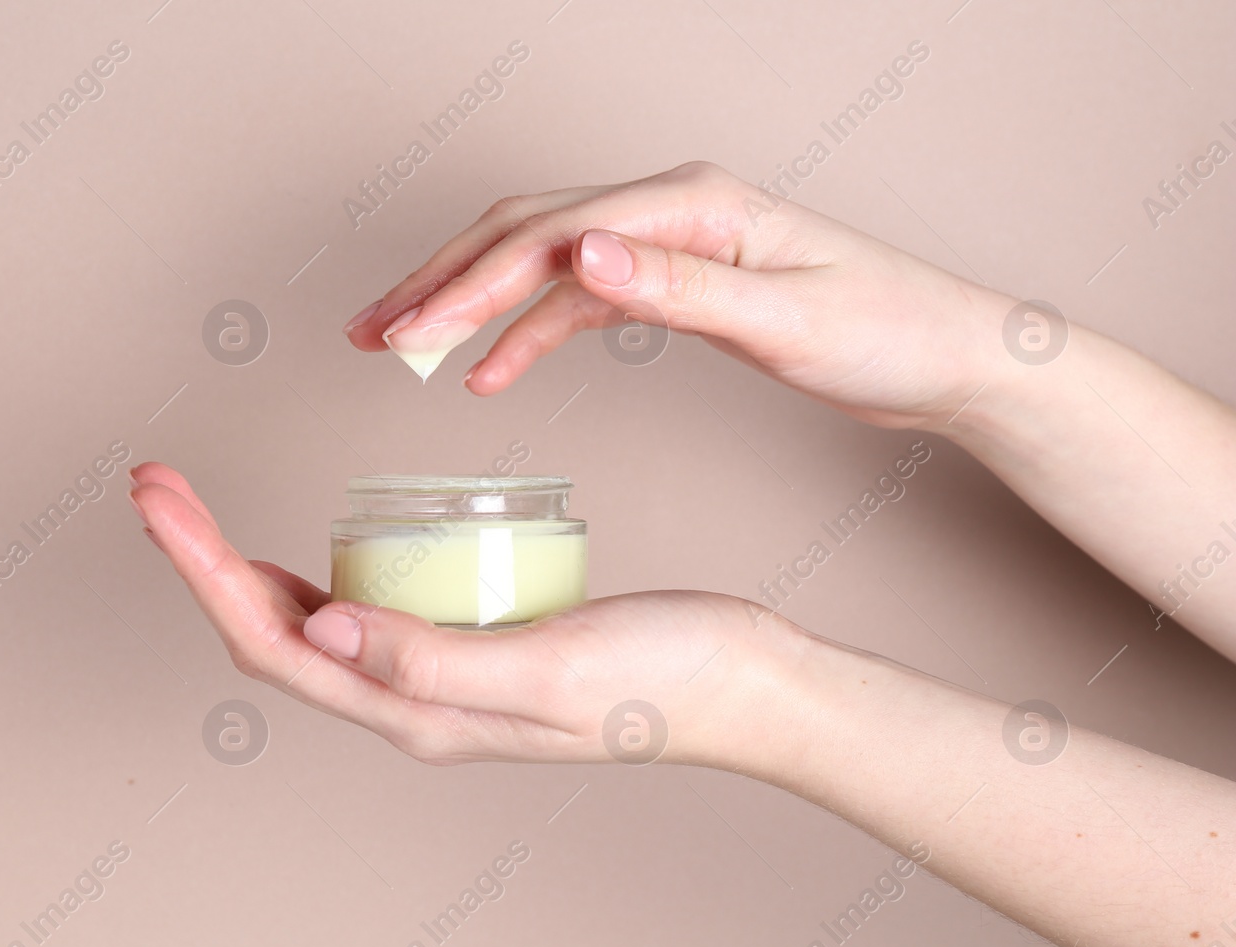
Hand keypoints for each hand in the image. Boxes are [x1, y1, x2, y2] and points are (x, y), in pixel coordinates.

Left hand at [128, 462, 807, 766]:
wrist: (745, 685)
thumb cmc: (663, 675)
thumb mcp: (550, 667)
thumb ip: (436, 660)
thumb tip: (320, 628)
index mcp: (416, 710)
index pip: (272, 643)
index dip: (202, 571)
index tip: (159, 497)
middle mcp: (410, 702)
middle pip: (269, 634)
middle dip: (199, 560)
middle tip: (154, 482)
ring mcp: (435, 679)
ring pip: (304, 627)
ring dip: (237, 566)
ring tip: (195, 506)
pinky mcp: (465, 648)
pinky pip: (358, 614)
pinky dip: (307, 572)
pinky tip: (304, 542)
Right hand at [343, 160, 1010, 430]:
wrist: (945, 351)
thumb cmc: (884, 330)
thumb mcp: (783, 318)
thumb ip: (678, 289)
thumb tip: (581, 257)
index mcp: (689, 206)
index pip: (547, 237)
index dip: (466, 285)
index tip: (406, 333)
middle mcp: (668, 209)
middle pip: (522, 231)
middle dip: (439, 281)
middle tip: (370, 333)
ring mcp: (665, 241)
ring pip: (536, 260)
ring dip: (465, 303)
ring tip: (398, 346)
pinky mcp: (672, 278)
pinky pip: (573, 298)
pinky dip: (523, 331)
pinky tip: (490, 370)